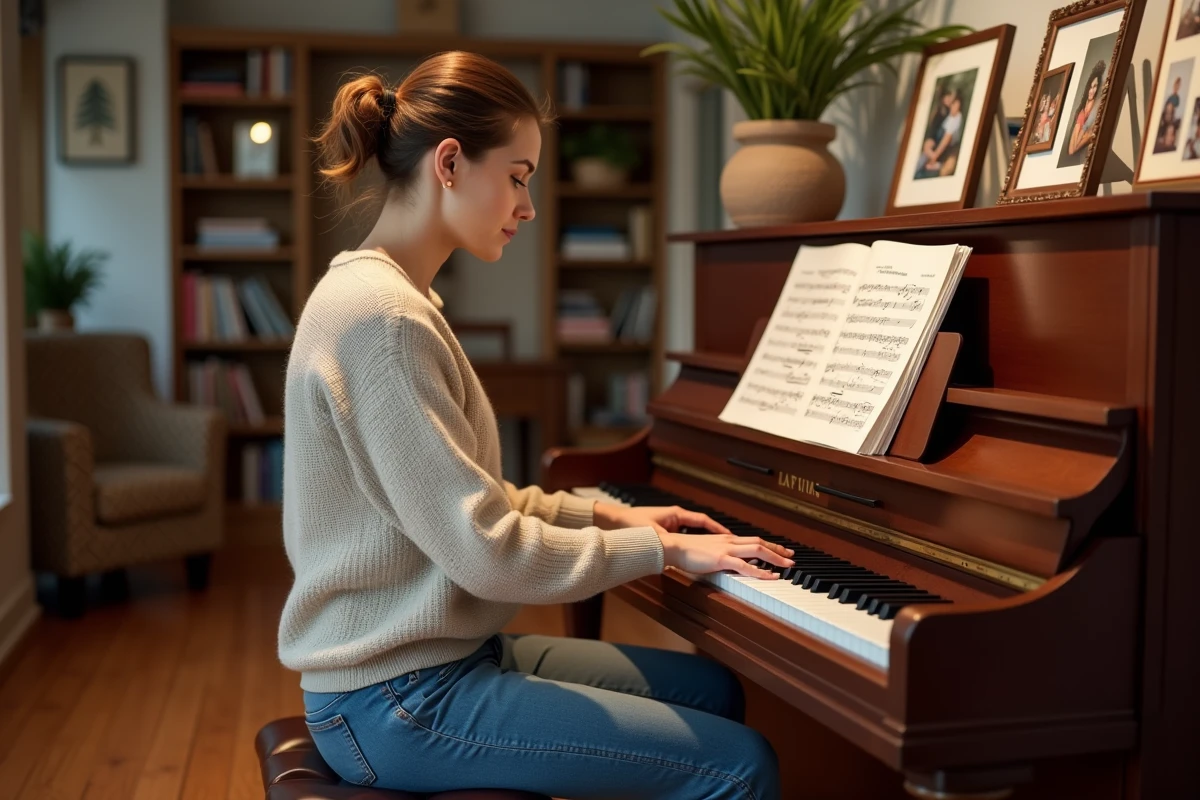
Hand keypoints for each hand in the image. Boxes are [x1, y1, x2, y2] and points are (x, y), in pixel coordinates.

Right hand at [593, 502, 794, 579]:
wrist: (664, 545)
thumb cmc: (676, 549)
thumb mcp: (697, 553)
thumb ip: (708, 557)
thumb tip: (713, 563)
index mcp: (721, 538)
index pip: (748, 540)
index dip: (764, 545)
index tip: (776, 549)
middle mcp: (726, 540)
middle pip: (758, 542)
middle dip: (777, 549)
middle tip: (792, 556)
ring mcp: (725, 548)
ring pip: (757, 550)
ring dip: (775, 557)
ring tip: (789, 565)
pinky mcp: (720, 558)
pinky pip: (745, 566)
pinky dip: (761, 571)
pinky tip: (771, 576)